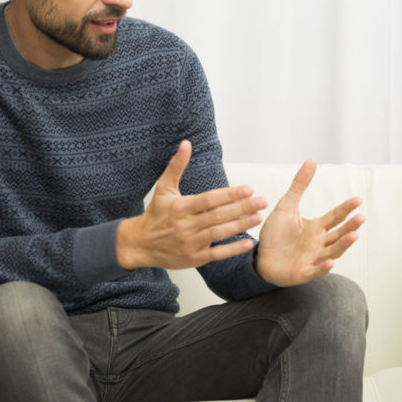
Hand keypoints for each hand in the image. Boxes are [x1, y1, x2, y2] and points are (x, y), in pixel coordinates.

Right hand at [117, 140, 266, 269]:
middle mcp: (186, 225)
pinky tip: (247, 243)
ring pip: (219, 233)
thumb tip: (186, 143)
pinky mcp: (194, 258)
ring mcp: (190, 243)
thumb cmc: (156, 214)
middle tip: (262, 201)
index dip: (229, 194)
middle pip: (218, 215)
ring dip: (240, 226)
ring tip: (258, 217)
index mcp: (181, 207)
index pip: (209, 199)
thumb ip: (177, 165)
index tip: (248, 189)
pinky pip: (216, 254)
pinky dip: (232, 250)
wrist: (139, 244)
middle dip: (242, 208)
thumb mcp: (164, 188)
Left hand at [255, 160, 364, 286]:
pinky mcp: (302, 272)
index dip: (346, 209)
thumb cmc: (276, 232)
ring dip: (343, 245)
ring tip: (353, 235)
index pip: (335, 217)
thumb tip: (311, 161)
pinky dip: (323, 268)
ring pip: (332, 252)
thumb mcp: (287, 205)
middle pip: (338, 234)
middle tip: (361, 217)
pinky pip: (315, 271)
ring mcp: (312, 258)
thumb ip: (299, 185)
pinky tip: (330, 263)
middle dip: (350, 226)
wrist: (260, 256)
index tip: (357, 200)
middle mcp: (319, 243)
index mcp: (317, 227)